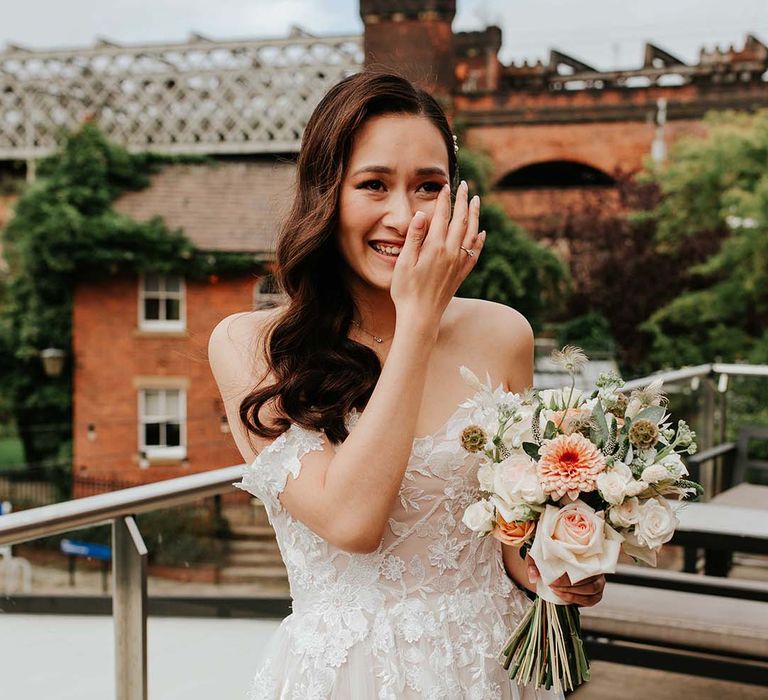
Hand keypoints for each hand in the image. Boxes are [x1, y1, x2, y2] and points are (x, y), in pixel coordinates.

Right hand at [390, 180, 483, 325]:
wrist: (420, 317)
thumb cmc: (406, 291)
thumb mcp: (403, 263)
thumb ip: (414, 238)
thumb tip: (422, 215)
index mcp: (434, 248)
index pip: (441, 216)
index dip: (444, 200)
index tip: (444, 186)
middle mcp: (450, 253)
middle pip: (460, 221)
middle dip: (462, 201)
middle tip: (464, 185)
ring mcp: (458, 264)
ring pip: (471, 233)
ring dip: (474, 215)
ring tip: (476, 201)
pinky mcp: (461, 274)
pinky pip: (475, 253)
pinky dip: (479, 240)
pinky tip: (482, 233)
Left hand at [526, 554, 604, 606]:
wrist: (555, 565)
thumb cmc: (550, 557)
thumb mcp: (539, 556)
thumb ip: (534, 564)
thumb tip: (533, 576)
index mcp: (585, 553)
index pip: (584, 562)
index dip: (569, 573)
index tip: (553, 580)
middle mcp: (595, 566)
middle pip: (589, 578)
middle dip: (569, 585)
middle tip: (553, 586)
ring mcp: (598, 580)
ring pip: (591, 589)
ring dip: (572, 593)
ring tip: (556, 591)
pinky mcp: (596, 593)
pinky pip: (590, 599)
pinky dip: (576, 599)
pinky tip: (562, 595)